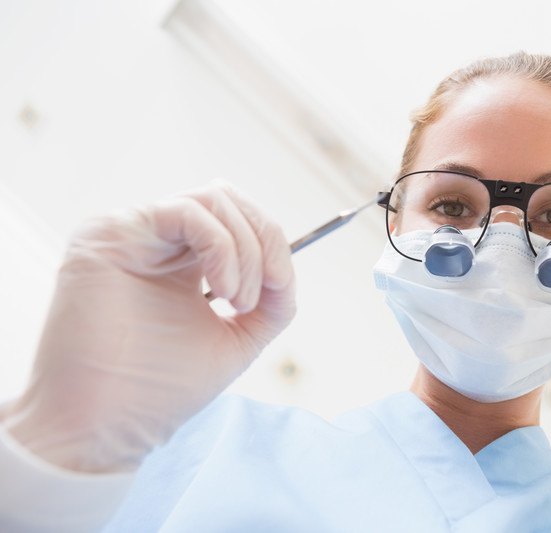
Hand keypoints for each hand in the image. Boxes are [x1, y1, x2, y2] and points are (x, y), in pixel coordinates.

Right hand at [2, 181, 295, 471]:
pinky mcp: (109, 235)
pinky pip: (184, 212)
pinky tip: (223, 288)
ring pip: (212, 200)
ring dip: (246, 249)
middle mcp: (156, 241)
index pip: (236, 218)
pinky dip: (221, 246)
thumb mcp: (236, 340)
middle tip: (270, 289)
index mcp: (183, 261)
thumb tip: (286, 273)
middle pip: (228, 199)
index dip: (271, 243)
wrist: (107, 425)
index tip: (281, 288)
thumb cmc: (160, 389)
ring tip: (239, 300)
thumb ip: (271, 305)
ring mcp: (133, 234)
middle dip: (265, 239)